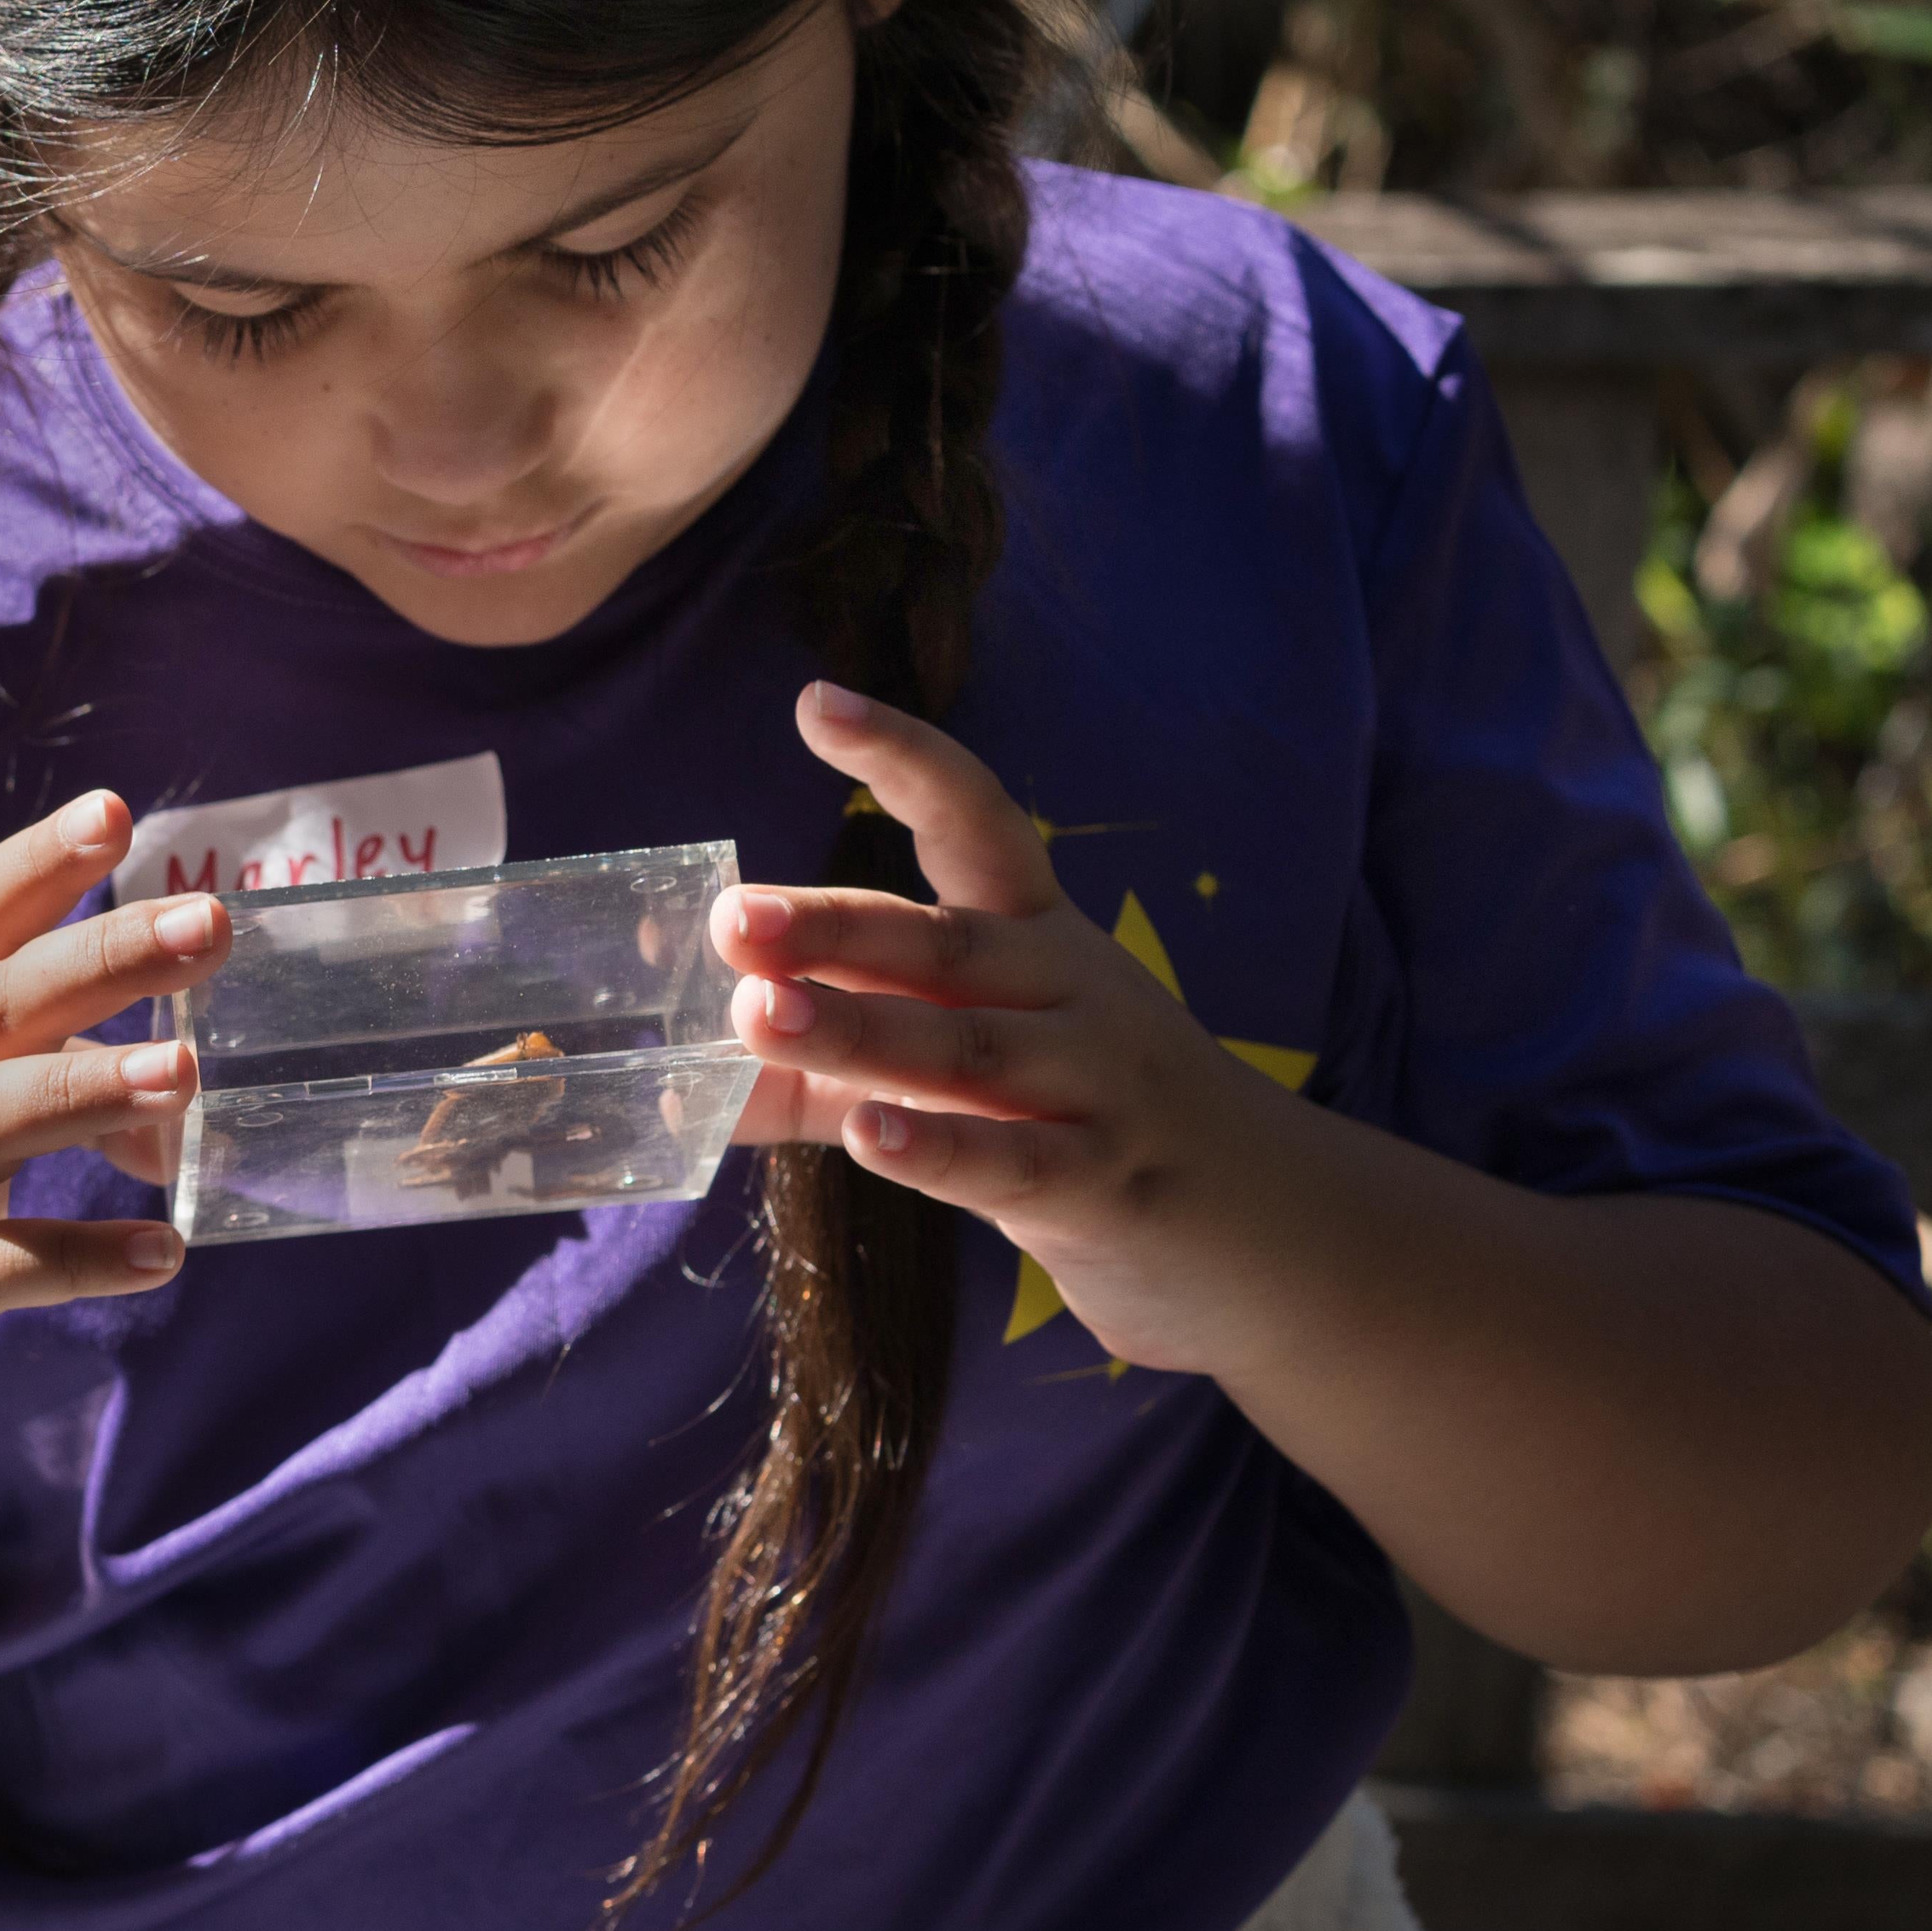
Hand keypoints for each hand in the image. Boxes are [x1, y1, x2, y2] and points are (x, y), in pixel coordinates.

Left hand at [722, 679, 1310, 1376]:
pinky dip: (939, 1147)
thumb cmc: (1076, 1123)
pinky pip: (1014, 1161)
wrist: (1260, 1227)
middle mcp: (1071, 988)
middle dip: (833, 928)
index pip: (975, 822)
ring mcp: (1097, 1084)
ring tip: (761, 1014)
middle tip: (731, 915)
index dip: (902, 757)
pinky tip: (870, 1134)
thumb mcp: (958, 1073)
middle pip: (945, 943)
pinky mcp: (1104, 1184)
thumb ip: (823, 1070)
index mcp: (1036, 934)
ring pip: (968, 1049)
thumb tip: (671, 1080)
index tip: (817, 703)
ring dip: (859, 1032)